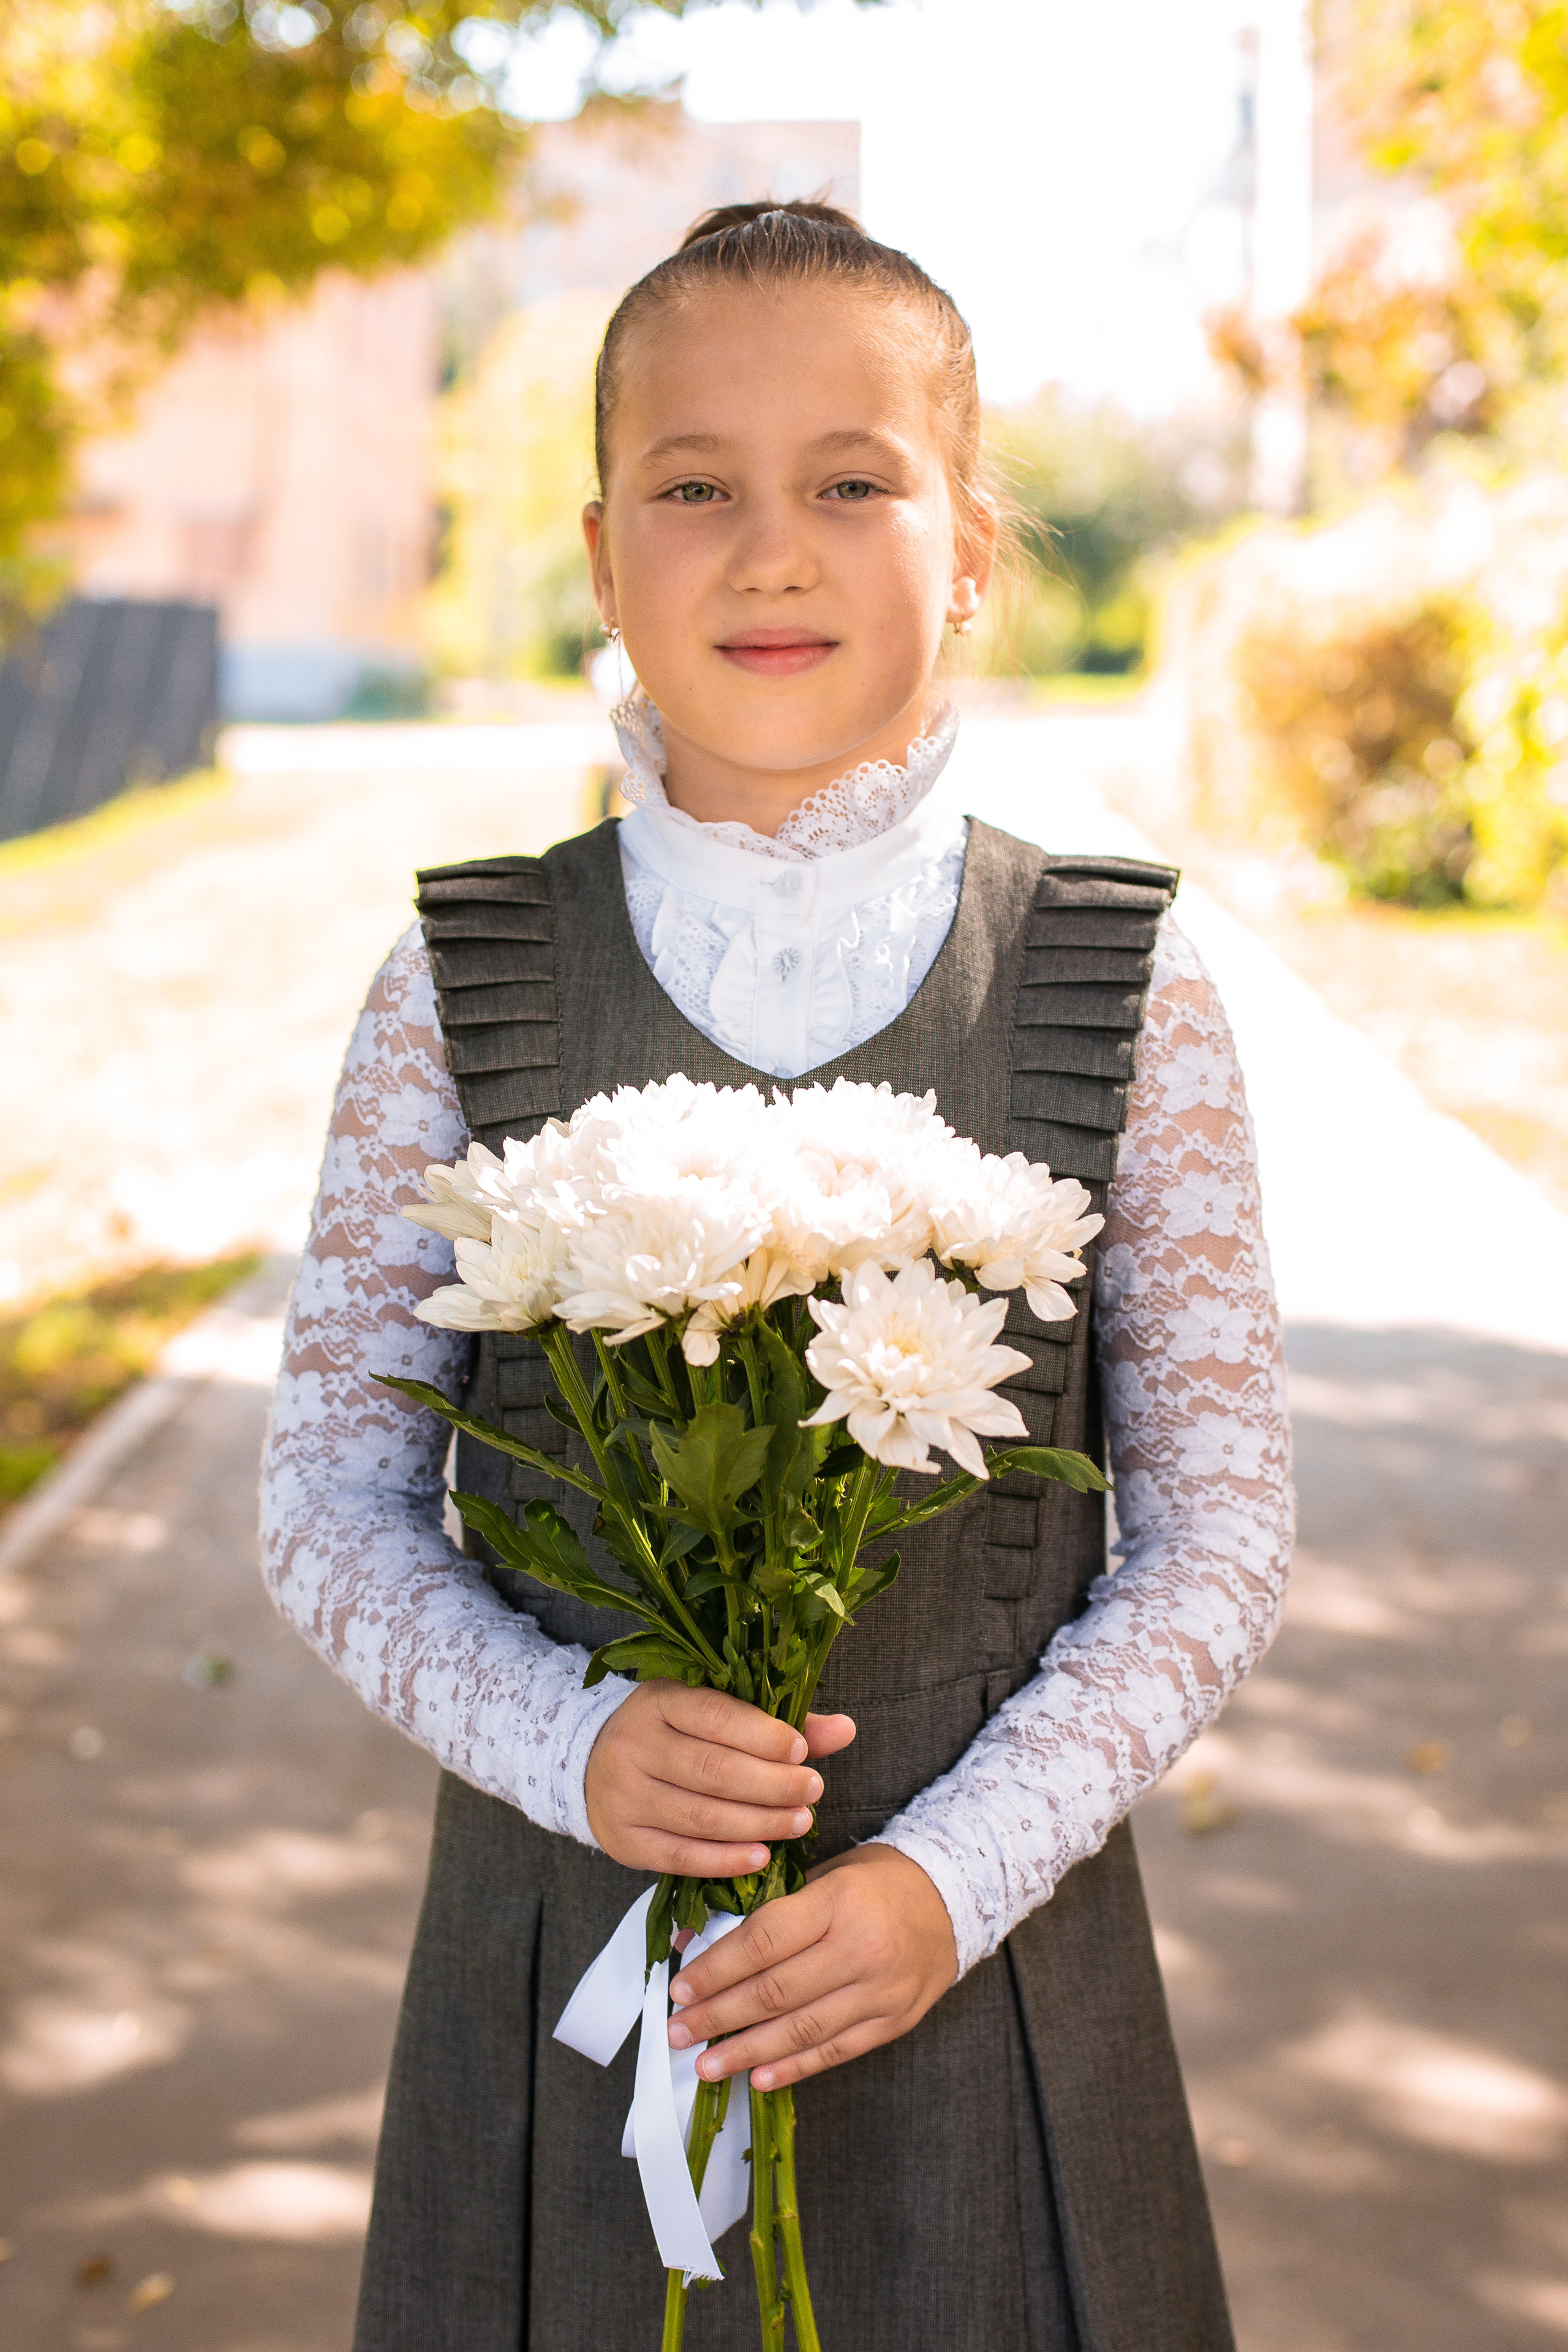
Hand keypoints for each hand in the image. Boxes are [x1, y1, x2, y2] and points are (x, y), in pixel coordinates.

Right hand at [584, 1680, 856, 1877]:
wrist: (595, 1766)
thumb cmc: (673, 1735)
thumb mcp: (713, 1714)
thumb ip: (777, 1724)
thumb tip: (845, 1729)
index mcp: (659, 1700)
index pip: (716, 1716)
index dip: (764, 1735)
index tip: (803, 1751)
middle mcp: (634, 1744)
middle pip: (713, 1770)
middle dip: (772, 1784)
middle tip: (813, 1790)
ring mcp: (623, 1794)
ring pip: (701, 1816)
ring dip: (759, 1823)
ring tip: (800, 1822)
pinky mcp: (623, 1840)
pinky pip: (680, 1857)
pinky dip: (726, 1860)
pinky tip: (762, 1856)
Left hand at [665, 1844, 957, 2091]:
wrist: (951, 1899)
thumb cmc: (874, 1883)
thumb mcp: (822, 1876)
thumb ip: (766, 1910)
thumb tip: (694, 1943)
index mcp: (837, 1901)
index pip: (765, 1941)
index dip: (717, 1969)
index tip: (679, 1987)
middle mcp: (861, 1947)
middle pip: (776, 1991)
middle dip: (719, 2016)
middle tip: (679, 2031)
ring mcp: (881, 1990)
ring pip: (802, 2030)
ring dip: (747, 2051)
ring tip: (706, 2065)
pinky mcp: (893, 2021)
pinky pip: (835, 2051)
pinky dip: (793, 2067)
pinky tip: (758, 2076)